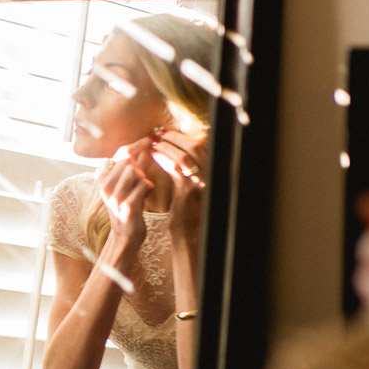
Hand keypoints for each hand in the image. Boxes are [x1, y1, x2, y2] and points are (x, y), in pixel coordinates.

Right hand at [99, 138, 154, 246]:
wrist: (126, 235)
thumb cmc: (128, 207)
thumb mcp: (126, 185)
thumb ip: (134, 166)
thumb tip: (146, 145)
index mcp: (102, 179)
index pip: (120, 152)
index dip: (137, 144)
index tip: (150, 139)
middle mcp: (105, 187)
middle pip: (128, 161)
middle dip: (140, 166)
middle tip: (142, 178)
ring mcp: (115, 196)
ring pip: (135, 171)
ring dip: (143, 178)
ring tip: (142, 188)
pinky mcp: (127, 206)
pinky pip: (144, 184)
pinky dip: (148, 187)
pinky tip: (145, 194)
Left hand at [150, 129, 207, 245]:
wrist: (190, 236)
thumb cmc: (187, 212)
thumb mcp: (191, 188)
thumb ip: (188, 171)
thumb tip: (178, 150)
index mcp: (213, 173)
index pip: (201, 145)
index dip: (184, 137)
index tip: (168, 133)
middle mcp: (212, 176)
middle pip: (196, 146)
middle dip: (176, 137)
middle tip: (160, 133)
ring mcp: (202, 183)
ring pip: (186, 155)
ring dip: (168, 146)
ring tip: (155, 143)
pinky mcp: (189, 192)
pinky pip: (176, 169)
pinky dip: (164, 158)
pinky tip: (154, 155)